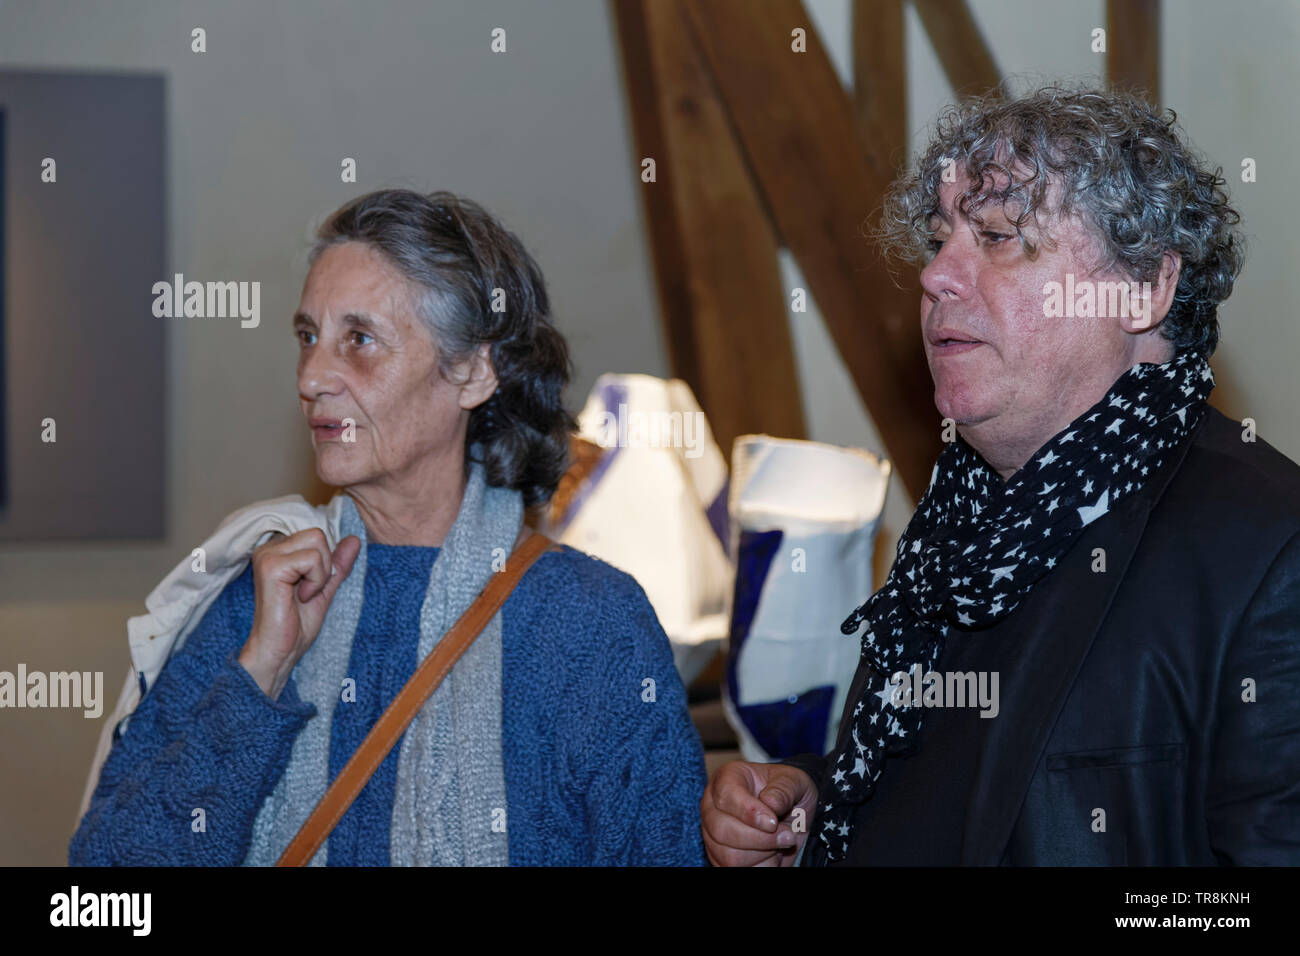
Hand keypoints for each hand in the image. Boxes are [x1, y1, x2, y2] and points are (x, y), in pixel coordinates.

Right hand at [237, 528, 360, 699]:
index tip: (311, 585)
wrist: (280, 651)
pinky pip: (312, 559)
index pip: (317, 534)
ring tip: (303, 594)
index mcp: (279, 550)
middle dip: (324, 565)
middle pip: (318, 534)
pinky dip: (315, 581)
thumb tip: (354, 539)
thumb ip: (338, 563)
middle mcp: (269, 548)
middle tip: (308, 590)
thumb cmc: (297, 624)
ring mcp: (267, 555)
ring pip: (317, 541)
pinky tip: (300, 597)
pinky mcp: (271, 566)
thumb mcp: (325, 588)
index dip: (325, 561)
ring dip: (320, 573)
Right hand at [701, 760, 818, 865]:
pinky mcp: (718, 856)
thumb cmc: (786, 792)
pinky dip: (760, 865)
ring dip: (762, 854)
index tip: (773, 822)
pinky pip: (734, 869)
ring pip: (730, 856)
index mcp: (727, 778)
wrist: (791, 813)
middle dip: (760, 839)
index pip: (726, 796)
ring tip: (778, 842)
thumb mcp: (794, 781)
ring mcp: (712, 833)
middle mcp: (712, 805)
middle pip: (723, 831)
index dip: (749, 812)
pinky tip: (770, 854)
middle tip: (787, 835)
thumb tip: (770, 804)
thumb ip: (783, 789)